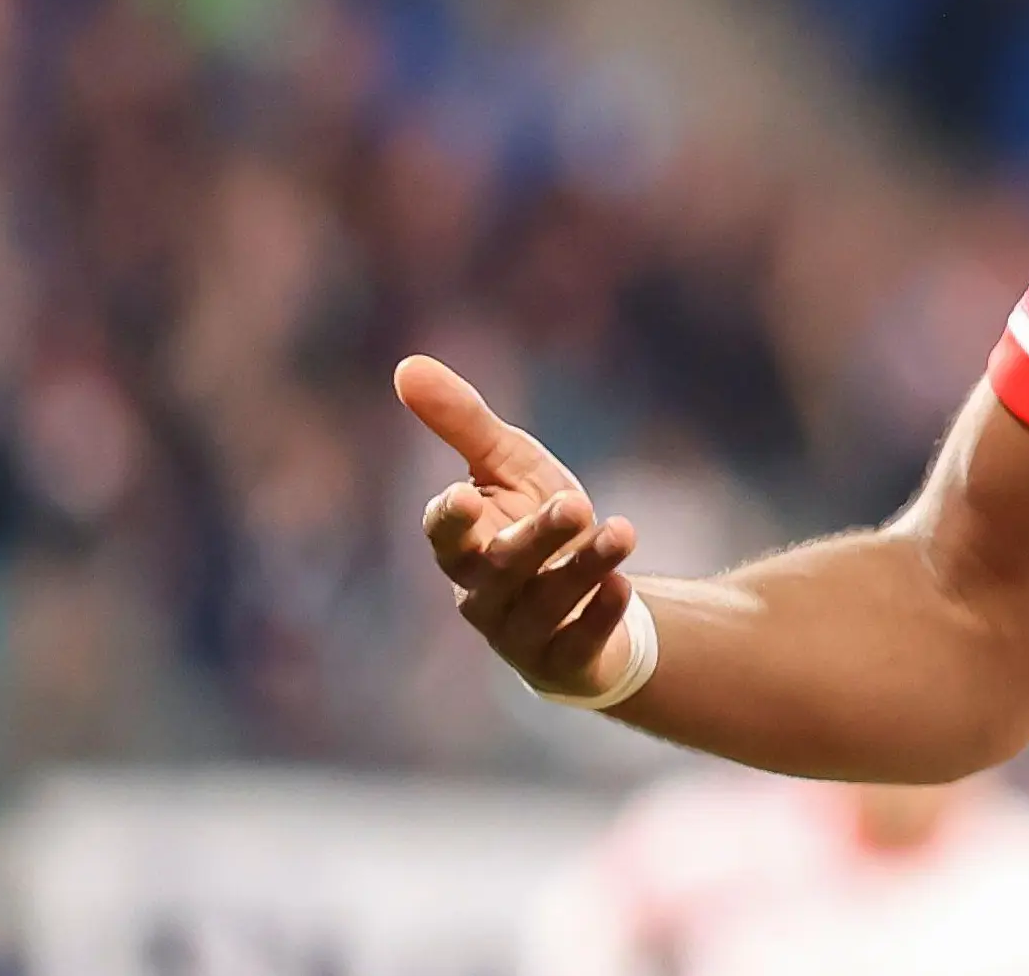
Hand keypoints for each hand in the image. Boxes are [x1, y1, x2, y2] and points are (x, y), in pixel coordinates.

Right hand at [397, 354, 642, 696]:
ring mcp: (521, 635)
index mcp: (463, 547)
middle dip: (537, 538)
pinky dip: (599, 616)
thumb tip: (406, 365)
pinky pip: (578, 644)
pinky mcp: (566, 663)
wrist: (584, 601)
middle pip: (503, 568)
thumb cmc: (533, 522)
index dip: (450, 519)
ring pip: (547, 603)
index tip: (464, 495)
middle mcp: (483, 595)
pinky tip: (622, 585)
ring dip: (584, 567)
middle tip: (576, 503)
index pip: (444, 536)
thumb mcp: (507, 465)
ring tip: (622, 531)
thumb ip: (461, 421)